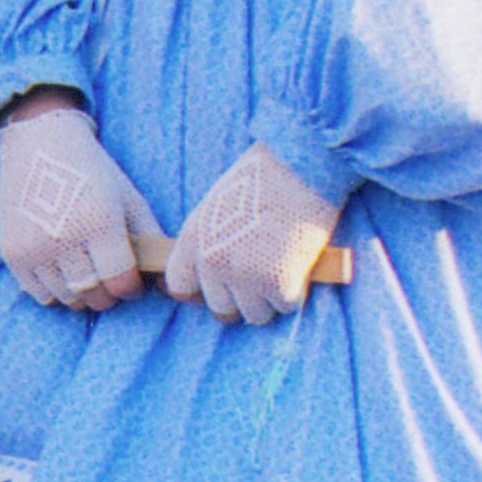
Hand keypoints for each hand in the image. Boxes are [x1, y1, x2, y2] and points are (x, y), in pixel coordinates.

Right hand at [0, 96, 157, 311]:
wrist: (38, 144)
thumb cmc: (92, 171)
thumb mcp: (128, 197)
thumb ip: (151, 238)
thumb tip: (169, 283)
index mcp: (99, 222)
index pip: (121, 283)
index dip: (131, 286)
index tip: (130, 277)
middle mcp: (65, 238)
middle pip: (95, 296)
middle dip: (108, 292)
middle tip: (107, 273)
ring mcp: (35, 248)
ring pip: (67, 298)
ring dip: (81, 291)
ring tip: (84, 267)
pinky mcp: (12, 253)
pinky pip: (40, 294)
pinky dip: (53, 288)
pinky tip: (60, 266)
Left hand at [163, 143, 339, 326]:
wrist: (300, 166)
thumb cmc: (263, 179)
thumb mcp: (216, 207)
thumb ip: (209, 243)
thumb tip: (214, 279)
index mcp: (193, 241)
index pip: (180, 287)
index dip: (201, 291)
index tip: (220, 288)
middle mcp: (212, 264)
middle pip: (221, 309)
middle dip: (242, 298)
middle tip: (262, 275)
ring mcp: (245, 277)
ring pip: (256, 315)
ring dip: (270, 298)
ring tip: (283, 265)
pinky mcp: (278, 285)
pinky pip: (286, 306)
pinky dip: (297, 291)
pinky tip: (300, 263)